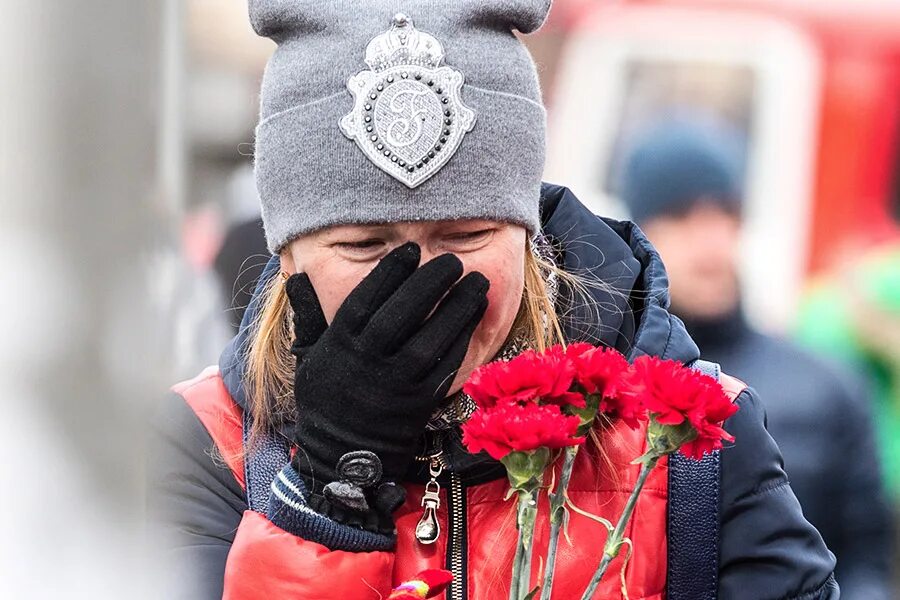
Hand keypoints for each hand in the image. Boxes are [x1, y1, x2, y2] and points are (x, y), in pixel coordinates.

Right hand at [285, 242, 488, 522]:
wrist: (342, 455)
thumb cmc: (325, 399)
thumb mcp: (307, 356)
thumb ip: (307, 315)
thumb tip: (294, 277)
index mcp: (340, 344)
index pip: (367, 298)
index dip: (391, 271)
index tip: (411, 249)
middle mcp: (368, 361)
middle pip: (403, 312)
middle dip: (431, 282)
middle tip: (453, 261)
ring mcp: (396, 383)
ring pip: (431, 338)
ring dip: (458, 308)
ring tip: (477, 282)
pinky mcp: (420, 402)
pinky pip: (445, 366)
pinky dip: (462, 339)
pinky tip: (475, 317)